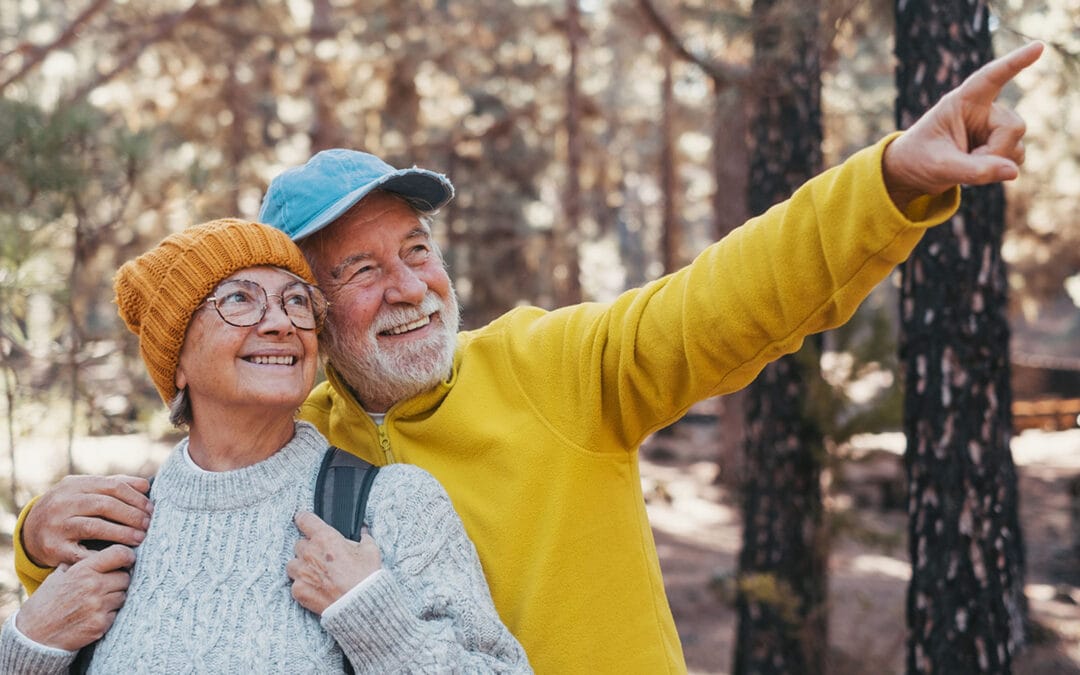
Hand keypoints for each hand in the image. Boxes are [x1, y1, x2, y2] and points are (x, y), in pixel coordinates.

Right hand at [15, 544, 135, 650]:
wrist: (34, 635)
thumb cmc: (46, 603)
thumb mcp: (58, 575)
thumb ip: (80, 563)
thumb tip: (102, 554)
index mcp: (84, 570)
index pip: (120, 554)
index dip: (127, 556)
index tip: (127, 560)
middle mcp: (94, 586)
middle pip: (125, 576)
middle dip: (119, 580)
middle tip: (106, 586)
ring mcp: (98, 606)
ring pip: (123, 595)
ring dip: (115, 597)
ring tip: (96, 601)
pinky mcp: (101, 624)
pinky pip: (116, 613)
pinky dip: (109, 614)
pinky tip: (93, 615)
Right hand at [23, 475, 152, 567]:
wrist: (30, 532)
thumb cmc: (69, 509)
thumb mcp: (84, 491)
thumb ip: (113, 485)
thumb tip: (146, 485)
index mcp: (74, 485)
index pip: (113, 486)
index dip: (135, 498)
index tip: (151, 509)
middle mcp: (63, 502)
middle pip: (106, 505)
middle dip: (132, 515)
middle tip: (148, 525)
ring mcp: (56, 525)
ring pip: (95, 527)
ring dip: (122, 533)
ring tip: (139, 539)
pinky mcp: (53, 548)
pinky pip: (82, 553)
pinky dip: (102, 555)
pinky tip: (118, 557)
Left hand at [286, 511, 381, 615]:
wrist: (361, 606)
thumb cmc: (366, 577)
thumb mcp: (371, 551)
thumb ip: (364, 537)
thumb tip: (363, 531)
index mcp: (325, 538)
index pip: (304, 519)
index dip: (304, 520)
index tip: (304, 521)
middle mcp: (310, 552)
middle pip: (299, 543)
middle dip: (309, 549)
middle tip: (322, 557)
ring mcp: (302, 572)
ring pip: (292, 563)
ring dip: (301, 566)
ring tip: (315, 574)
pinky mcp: (298, 590)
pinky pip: (294, 584)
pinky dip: (302, 585)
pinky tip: (316, 588)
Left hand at [883, 41, 1043, 209]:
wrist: (911, 173)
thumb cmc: (918, 160)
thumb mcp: (940, 167)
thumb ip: (975, 170)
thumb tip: (1013, 172)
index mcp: (961, 102)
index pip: (991, 77)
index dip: (1015, 62)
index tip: (1038, 47)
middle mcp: (982, 110)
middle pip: (1014, 126)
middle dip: (997, 151)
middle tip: (969, 163)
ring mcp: (992, 128)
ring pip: (1018, 145)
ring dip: (997, 162)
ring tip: (966, 165)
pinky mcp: (997, 145)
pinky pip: (1015, 158)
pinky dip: (1000, 170)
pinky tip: (977, 170)